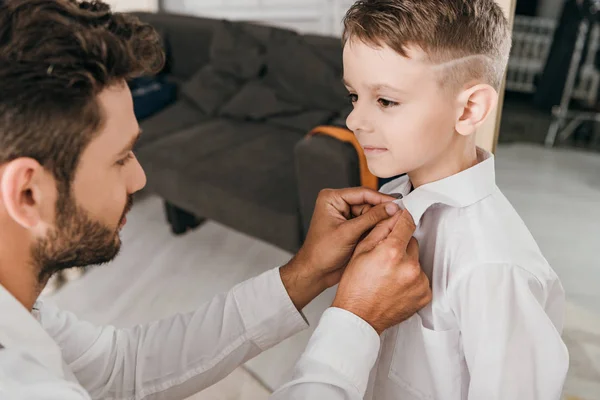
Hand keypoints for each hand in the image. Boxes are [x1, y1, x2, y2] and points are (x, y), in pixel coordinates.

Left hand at [281, 188, 399, 309]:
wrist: (315, 272)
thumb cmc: (321, 253)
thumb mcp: (348, 233)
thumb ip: (371, 219)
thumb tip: (391, 207)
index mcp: (332, 198)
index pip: (362, 193)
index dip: (381, 199)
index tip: (398, 204)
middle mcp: (338, 204)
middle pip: (368, 202)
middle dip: (382, 211)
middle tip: (399, 217)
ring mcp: (346, 216)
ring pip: (371, 214)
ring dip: (381, 221)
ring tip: (393, 227)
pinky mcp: (351, 227)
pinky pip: (369, 224)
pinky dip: (377, 229)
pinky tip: (385, 233)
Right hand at [332, 210, 431, 333]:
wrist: (359, 317)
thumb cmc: (355, 287)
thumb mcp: (361, 251)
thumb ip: (380, 230)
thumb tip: (394, 216)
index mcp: (392, 252)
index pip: (407, 223)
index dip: (402, 219)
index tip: (401, 219)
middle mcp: (409, 266)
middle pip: (412, 243)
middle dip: (400, 246)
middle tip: (384, 258)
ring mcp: (419, 282)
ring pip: (416, 261)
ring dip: (406, 264)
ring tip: (388, 276)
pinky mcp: (424, 294)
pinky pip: (421, 278)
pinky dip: (411, 279)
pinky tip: (396, 285)